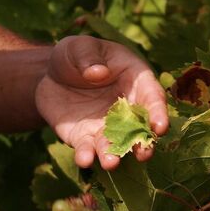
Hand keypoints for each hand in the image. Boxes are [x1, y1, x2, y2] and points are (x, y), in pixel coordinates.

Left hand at [34, 36, 168, 169]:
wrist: (49, 75)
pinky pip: (87, 149)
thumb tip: (100, 73)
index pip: (152, 97)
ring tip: (111, 163)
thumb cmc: (74, 55)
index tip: (160, 127)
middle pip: (139, 128)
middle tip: (144, 154)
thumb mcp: (78, 47)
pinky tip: (84, 160)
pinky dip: (87, 156)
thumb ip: (88, 57)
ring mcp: (105, 126)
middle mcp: (126, 108)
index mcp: (135, 80)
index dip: (158, 112)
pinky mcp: (85, 138)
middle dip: (143, 143)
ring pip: (115, 144)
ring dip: (115, 154)